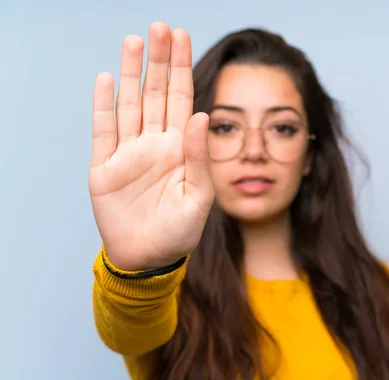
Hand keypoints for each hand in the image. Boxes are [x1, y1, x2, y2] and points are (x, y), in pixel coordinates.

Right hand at [89, 21, 213, 269]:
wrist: (148, 258)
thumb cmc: (179, 231)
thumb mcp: (199, 196)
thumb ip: (200, 157)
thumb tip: (202, 116)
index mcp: (180, 148)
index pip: (182, 100)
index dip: (182, 69)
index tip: (182, 37)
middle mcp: (155, 143)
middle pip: (157, 93)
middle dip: (159, 61)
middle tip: (159, 27)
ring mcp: (129, 152)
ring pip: (130, 104)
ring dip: (130, 74)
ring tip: (134, 41)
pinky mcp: (105, 167)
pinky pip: (103, 131)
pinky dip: (103, 106)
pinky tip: (105, 80)